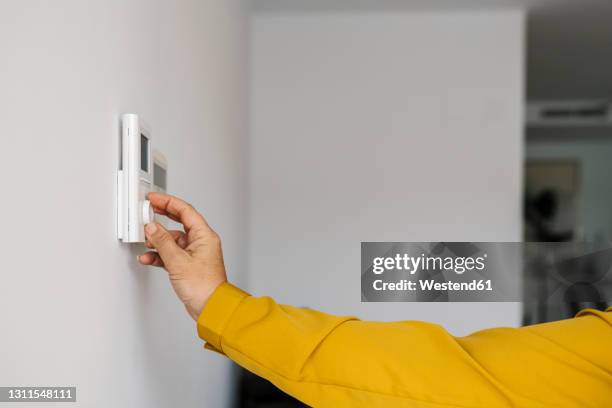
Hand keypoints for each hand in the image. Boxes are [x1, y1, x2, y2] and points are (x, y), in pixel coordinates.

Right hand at [137, 192, 226, 320]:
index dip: (168, 202)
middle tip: (148, 210)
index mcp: (204, 236)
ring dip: (158, 240)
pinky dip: (159, 255)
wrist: (210, 308)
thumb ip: (163, 242)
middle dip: (162, 216)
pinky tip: (148, 258)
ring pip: (173, 240)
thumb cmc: (203, 287)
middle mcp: (201, 242)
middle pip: (179, 222)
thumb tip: (152, 227)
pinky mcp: (188, 265)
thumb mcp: (178, 261)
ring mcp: (195, 254)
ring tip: (146, 242)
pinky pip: (171, 254)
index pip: (185, 211)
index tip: (153, 198)